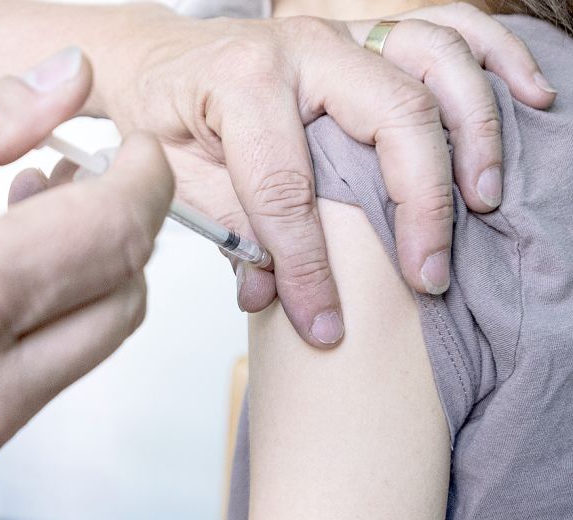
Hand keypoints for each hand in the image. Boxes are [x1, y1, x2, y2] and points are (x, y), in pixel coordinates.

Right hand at [0, 49, 173, 519]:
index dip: (142, 179)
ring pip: (96, 341)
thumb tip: (59, 85)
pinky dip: (51, 318)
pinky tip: (1, 277)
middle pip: (123, 294)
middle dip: (124, 224)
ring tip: (30, 217)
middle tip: (79, 175)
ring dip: (88, 272)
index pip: (110, 234)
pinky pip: (48, 377)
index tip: (135, 151)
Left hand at [99, 2, 554, 347]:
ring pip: (435, 62)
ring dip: (472, 133)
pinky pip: (449, 28)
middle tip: (427, 273)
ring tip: (485, 200)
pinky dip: (496, 58)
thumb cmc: (165, 115)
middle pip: (392, 115)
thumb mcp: (176, 178)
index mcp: (242, 82)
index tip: (326, 324)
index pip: (287, 186)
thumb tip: (272, 297)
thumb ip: (227, 231)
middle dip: (420, 202)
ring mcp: (342, 32)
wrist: (158, 61)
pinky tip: (526, 98)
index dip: (308, 265)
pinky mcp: (367, 35)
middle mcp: (302, 46)